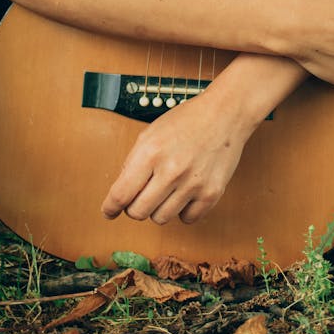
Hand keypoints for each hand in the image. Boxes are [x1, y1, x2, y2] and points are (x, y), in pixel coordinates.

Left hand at [101, 91, 248, 224]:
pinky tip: (184, 193)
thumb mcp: (150, 133)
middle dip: (134, 206)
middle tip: (140, 196)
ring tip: (167, 188)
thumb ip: (133, 163)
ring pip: (161, 218)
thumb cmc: (186, 121)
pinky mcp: (211, 193)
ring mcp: (193, 184)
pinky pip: (187, 219)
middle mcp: (171, 170)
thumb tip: (120, 194)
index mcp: (150, 152)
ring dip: (159, 207)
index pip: (121, 194)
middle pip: (138, 212)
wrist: (224, 114)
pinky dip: (182, 210)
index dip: (110, 207)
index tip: (109, 211)